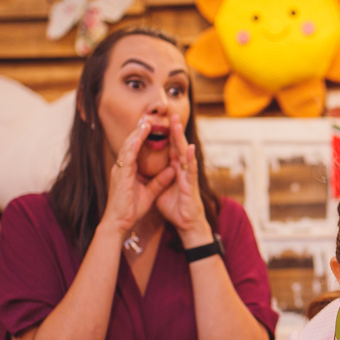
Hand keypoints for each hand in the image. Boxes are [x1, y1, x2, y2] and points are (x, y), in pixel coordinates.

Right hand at [102, 116, 175, 236]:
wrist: (119, 224)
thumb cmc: (131, 210)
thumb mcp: (150, 192)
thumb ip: (160, 181)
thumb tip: (172, 170)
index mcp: (127, 170)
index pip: (135, 149)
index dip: (142, 137)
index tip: (150, 125)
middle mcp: (122, 168)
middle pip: (130, 144)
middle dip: (139, 130)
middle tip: (148, 117)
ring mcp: (119, 171)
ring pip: (128, 148)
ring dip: (136, 134)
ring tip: (145, 122)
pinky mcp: (120, 178)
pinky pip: (126, 159)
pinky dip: (132, 148)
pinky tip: (138, 139)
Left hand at [155, 111, 211, 245]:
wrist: (186, 225)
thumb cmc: (176, 209)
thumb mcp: (160, 191)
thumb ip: (156, 179)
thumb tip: (148, 172)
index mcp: (175, 170)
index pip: (169, 149)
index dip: (165, 136)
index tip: (159, 124)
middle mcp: (182, 170)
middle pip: (178, 147)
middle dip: (175, 131)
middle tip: (172, 115)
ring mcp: (188, 176)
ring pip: (185, 154)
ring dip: (182, 138)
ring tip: (178, 124)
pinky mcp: (191, 185)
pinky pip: (191, 170)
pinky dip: (190, 158)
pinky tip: (189, 148)